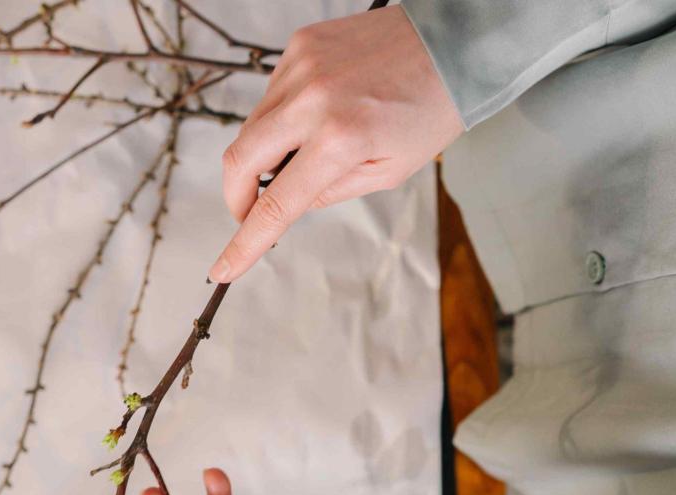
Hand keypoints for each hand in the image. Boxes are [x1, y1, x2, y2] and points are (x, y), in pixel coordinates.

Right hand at [209, 4, 462, 282]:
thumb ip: (329, 192)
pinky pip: (271, 95)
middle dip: (236, 197)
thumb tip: (284, 203)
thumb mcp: (388, 171)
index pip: (275, 204)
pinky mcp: (300, 45)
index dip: (243, 243)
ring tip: (305, 153)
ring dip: (263, 153)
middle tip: (252, 213)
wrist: (453, 43)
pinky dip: (281, 118)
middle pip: (238, 159)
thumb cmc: (431, 110)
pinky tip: (315, 116)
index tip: (222, 270)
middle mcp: (312, 99)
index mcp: (341, 139)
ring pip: (252, 126)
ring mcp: (301, 67)